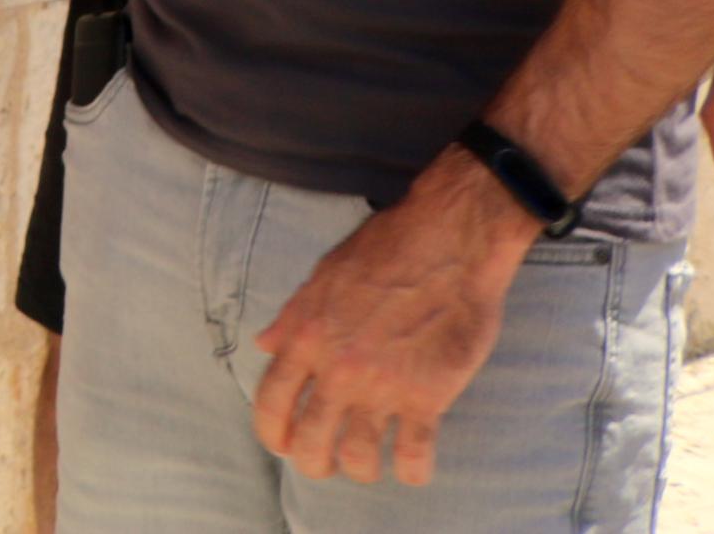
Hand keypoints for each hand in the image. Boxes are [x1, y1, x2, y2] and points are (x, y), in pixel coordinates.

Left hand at [249, 156, 532, 484]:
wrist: (448, 241)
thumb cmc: (386, 249)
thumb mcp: (323, 275)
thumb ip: (293, 317)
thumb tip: (265, 344)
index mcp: (306, 336)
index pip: (270, 400)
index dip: (270, 431)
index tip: (279, 444)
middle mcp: (337, 367)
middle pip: (309, 439)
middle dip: (311, 461)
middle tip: (323, 464)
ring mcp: (382, 385)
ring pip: (358, 456)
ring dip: (359, 470)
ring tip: (367, 465)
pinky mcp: (429, 395)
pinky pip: (414, 454)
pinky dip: (412, 471)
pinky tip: (413, 467)